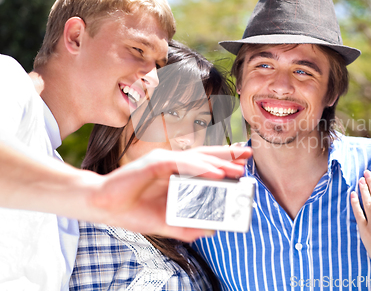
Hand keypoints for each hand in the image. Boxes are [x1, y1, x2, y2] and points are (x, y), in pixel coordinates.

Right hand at [86, 146, 251, 240]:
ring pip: (197, 158)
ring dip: (219, 163)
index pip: (205, 165)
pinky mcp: (154, 163)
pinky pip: (182, 164)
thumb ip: (189, 226)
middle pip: (205, 157)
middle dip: (228, 157)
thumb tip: (213, 230)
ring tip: (238, 169)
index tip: (244, 164)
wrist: (105, 207)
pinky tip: (216, 172)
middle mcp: (172, 165)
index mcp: (176, 176)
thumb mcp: (166, 223)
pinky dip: (200, 167)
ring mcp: (164, 162)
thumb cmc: (133, 211)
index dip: (224, 162)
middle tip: (248, 157)